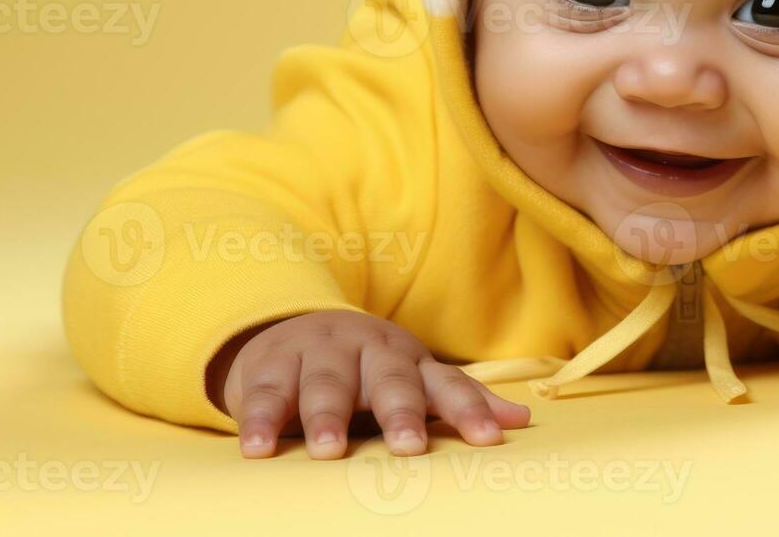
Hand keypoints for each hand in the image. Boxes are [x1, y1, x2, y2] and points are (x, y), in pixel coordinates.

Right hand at [207, 310, 531, 459]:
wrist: (290, 327)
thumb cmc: (365, 369)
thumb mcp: (412, 378)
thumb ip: (458, 401)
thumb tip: (521, 421)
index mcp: (409, 359)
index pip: (446, 384)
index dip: (470, 410)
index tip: (490, 439)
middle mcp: (368, 350)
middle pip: (388, 380)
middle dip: (400, 412)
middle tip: (410, 447)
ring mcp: (319, 352)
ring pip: (325, 383)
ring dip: (328, 416)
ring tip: (330, 452)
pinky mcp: (271, 363)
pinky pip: (265, 392)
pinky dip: (260, 419)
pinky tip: (258, 448)